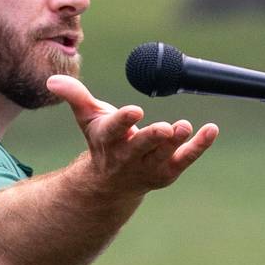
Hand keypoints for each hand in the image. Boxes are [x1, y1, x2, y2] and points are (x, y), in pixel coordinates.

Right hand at [47, 75, 218, 195]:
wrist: (112, 185)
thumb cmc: (102, 142)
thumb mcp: (87, 118)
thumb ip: (75, 96)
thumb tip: (52, 80)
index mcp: (108, 140)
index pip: (114, 129)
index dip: (124, 120)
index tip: (135, 111)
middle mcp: (128, 156)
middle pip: (141, 147)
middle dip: (153, 138)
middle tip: (166, 128)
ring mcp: (149, 166)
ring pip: (164, 154)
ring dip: (178, 142)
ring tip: (186, 127)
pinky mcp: (168, 171)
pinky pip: (186, 159)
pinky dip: (200, 145)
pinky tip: (211, 129)